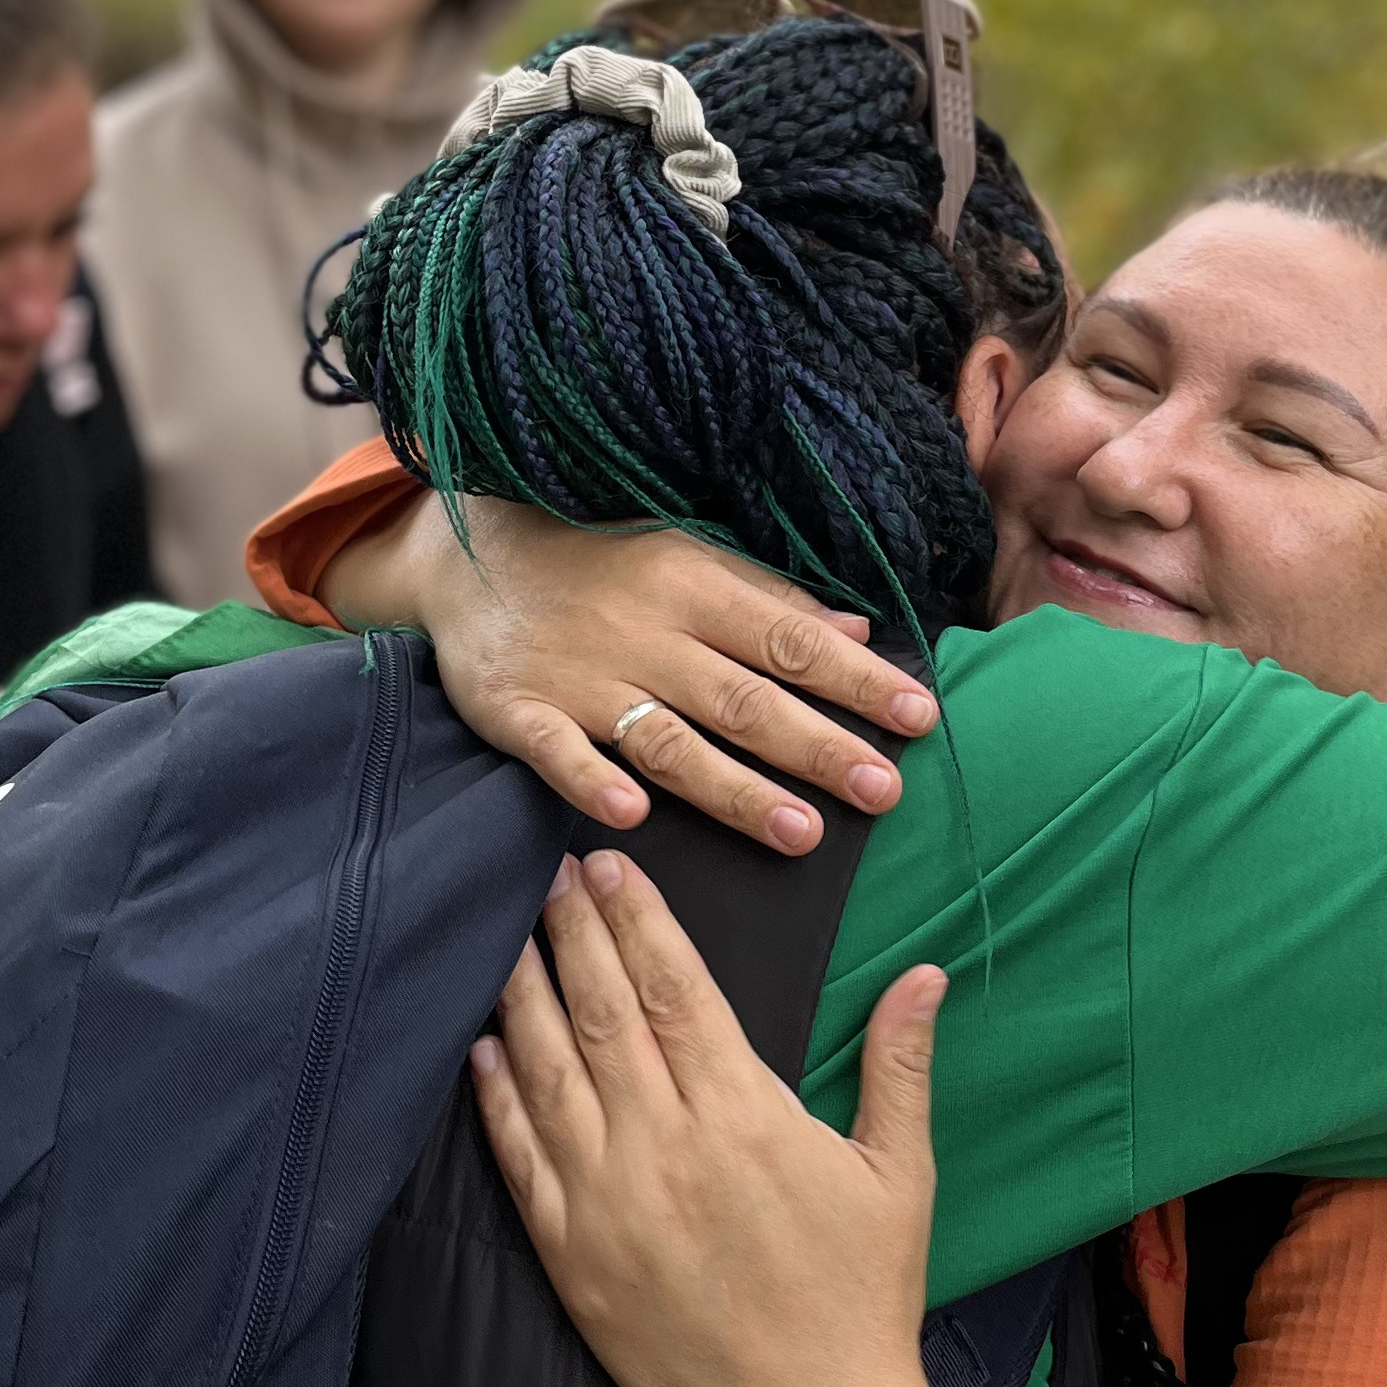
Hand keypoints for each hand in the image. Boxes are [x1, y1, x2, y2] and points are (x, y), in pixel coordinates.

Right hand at [328, 496, 935, 853]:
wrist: (468, 554)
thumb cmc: (598, 560)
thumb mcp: (687, 557)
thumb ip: (771, 599)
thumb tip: (859, 634)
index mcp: (694, 589)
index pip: (791, 642)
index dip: (856, 682)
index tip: (919, 716)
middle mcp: (647, 637)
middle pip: (746, 701)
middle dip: (819, 747)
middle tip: (885, 790)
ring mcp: (582, 679)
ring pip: (671, 741)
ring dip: (736, 788)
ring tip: (801, 833)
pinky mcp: (519, 712)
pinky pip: (558, 752)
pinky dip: (591, 782)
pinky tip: (632, 815)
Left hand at [472, 850, 975, 1386]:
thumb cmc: (861, 1296)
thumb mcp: (900, 1176)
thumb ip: (900, 1066)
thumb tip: (926, 974)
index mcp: (744, 1116)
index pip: (676, 989)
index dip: (639, 920)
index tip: (610, 866)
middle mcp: (664, 1147)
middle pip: (603, 1012)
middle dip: (574, 934)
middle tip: (549, 873)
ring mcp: (606, 1202)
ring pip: (548, 1072)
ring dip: (524, 995)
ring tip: (508, 937)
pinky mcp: (570, 1255)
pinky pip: (518, 1158)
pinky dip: (496, 1096)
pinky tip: (483, 1049)